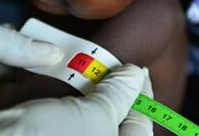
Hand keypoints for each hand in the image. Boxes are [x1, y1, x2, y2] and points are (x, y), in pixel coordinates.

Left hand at [0, 7, 62, 134]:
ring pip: (16, 95)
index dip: (47, 50)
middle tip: (77, 82)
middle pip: (24, 72)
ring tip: (67, 98)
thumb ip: (11, 43)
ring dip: (37, 95)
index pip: (24, 45)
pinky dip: (19, 113)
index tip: (74, 58)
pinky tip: (40, 112)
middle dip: (48, 75)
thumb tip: (52, 50)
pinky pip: (0, 114)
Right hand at [0, 64, 152, 135]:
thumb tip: (135, 75)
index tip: (139, 71)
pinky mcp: (55, 131)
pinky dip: (77, 94)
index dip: (143, 94)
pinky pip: (74, 111)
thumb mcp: (92, 116)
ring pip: (95, 113)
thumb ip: (119, 95)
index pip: (140, 125)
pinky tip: (76, 78)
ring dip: (98, 90)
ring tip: (100, 68)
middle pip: (118, 119)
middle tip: (121, 67)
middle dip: (120, 91)